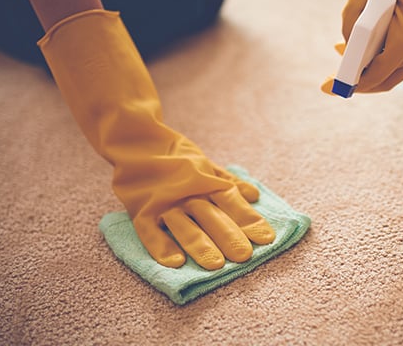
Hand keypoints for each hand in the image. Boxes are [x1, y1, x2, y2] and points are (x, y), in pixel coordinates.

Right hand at [39, 10, 274, 268]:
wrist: (136, 138)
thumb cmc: (175, 156)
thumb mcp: (205, 164)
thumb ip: (228, 181)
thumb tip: (254, 194)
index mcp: (206, 180)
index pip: (231, 201)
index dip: (248, 220)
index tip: (266, 238)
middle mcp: (188, 191)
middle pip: (211, 215)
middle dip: (228, 235)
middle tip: (244, 256)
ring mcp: (164, 201)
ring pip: (184, 224)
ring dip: (200, 244)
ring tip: (216, 265)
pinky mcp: (142, 210)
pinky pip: (150, 231)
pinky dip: (161, 246)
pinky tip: (174, 263)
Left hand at [322, 0, 402, 93]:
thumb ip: (350, 23)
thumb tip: (346, 45)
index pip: (377, 75)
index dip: (353, 84)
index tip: (332, 88)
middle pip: (387, 78)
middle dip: (360, 82)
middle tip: (335, 81)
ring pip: (395, 68)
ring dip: (370, 66)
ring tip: (342, 55)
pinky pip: (402, 55)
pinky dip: (382, 55)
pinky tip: (363, 47)